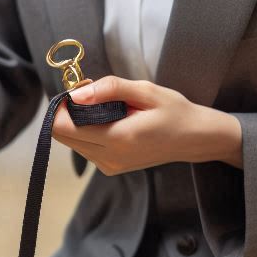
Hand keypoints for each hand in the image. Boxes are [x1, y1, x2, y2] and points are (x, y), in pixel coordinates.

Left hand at [53, 75, 243, 174]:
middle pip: (61, 136)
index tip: (80, 88)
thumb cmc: (173, 111)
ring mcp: (109, 166)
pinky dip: (87, 131)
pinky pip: (84, 147)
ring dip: (77, 121)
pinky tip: (109, 119)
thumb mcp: (145, 90)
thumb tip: (76, 95)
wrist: (194, 139)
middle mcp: (109, 158)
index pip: (63, 128)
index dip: (61, 105)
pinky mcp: (110, 168)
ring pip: (71, 142)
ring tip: (106, 105)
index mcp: (118, 138)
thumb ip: (109, 89)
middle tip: (92, 93)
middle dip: (67, 112)